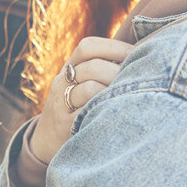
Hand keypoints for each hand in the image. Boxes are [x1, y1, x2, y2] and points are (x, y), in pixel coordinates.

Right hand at [29, 36, 133, 162]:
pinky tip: (118, 112)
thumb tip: (140, 54)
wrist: (46, 140)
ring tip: (129, 96)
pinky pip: (87, 114)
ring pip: (90, 89)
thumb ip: (102, 69)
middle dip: (118, 71)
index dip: (113, 47)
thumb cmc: (75, 107)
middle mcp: (62, 83)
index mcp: (69, 68)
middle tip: (138, 78)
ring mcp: (61, 105)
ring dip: (113, 91)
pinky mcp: (65, 126)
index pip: (87, 47)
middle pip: (92, 67)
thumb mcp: (79, 84)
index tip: (134, 52)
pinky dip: (105, 110)